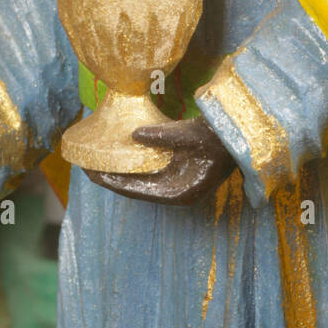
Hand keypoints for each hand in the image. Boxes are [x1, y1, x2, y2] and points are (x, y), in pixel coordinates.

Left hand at [84, 116, 235, 204]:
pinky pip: (149, 174)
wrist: (239, 136)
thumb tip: (134, 135)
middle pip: (137, 189)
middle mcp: (176, 193)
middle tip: (88, 168)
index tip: (93, 174)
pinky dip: (134, 167)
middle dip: (113, 179)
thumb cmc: (218, 138)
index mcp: (179, 192)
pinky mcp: (178, 174)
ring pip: (141, 182)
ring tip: (98, 163)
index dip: (115, 183)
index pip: (138, 192)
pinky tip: (120, 158)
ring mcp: (177, 184)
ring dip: (122, 173)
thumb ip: (162, 136)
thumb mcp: (190, 135)